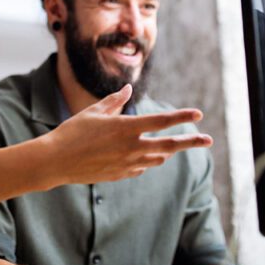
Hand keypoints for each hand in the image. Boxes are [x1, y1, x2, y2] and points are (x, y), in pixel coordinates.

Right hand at [44, 85, 211, 185]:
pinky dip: (146, 161)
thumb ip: (115, 101)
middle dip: (191, 142)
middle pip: (169, 144)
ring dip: (168, 151)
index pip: (162, 121)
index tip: (197, 114)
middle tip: (209, 140)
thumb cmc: (72, 131)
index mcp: (126, 127)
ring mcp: (127, 164)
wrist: (56, 162)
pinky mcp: (120, 175)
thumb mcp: (94, 111)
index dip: (182, 116)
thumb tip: (127, 89)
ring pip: (157, 158)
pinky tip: (145, 157)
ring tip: (174, 147)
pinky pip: (141, 168)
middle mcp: (131, 147)